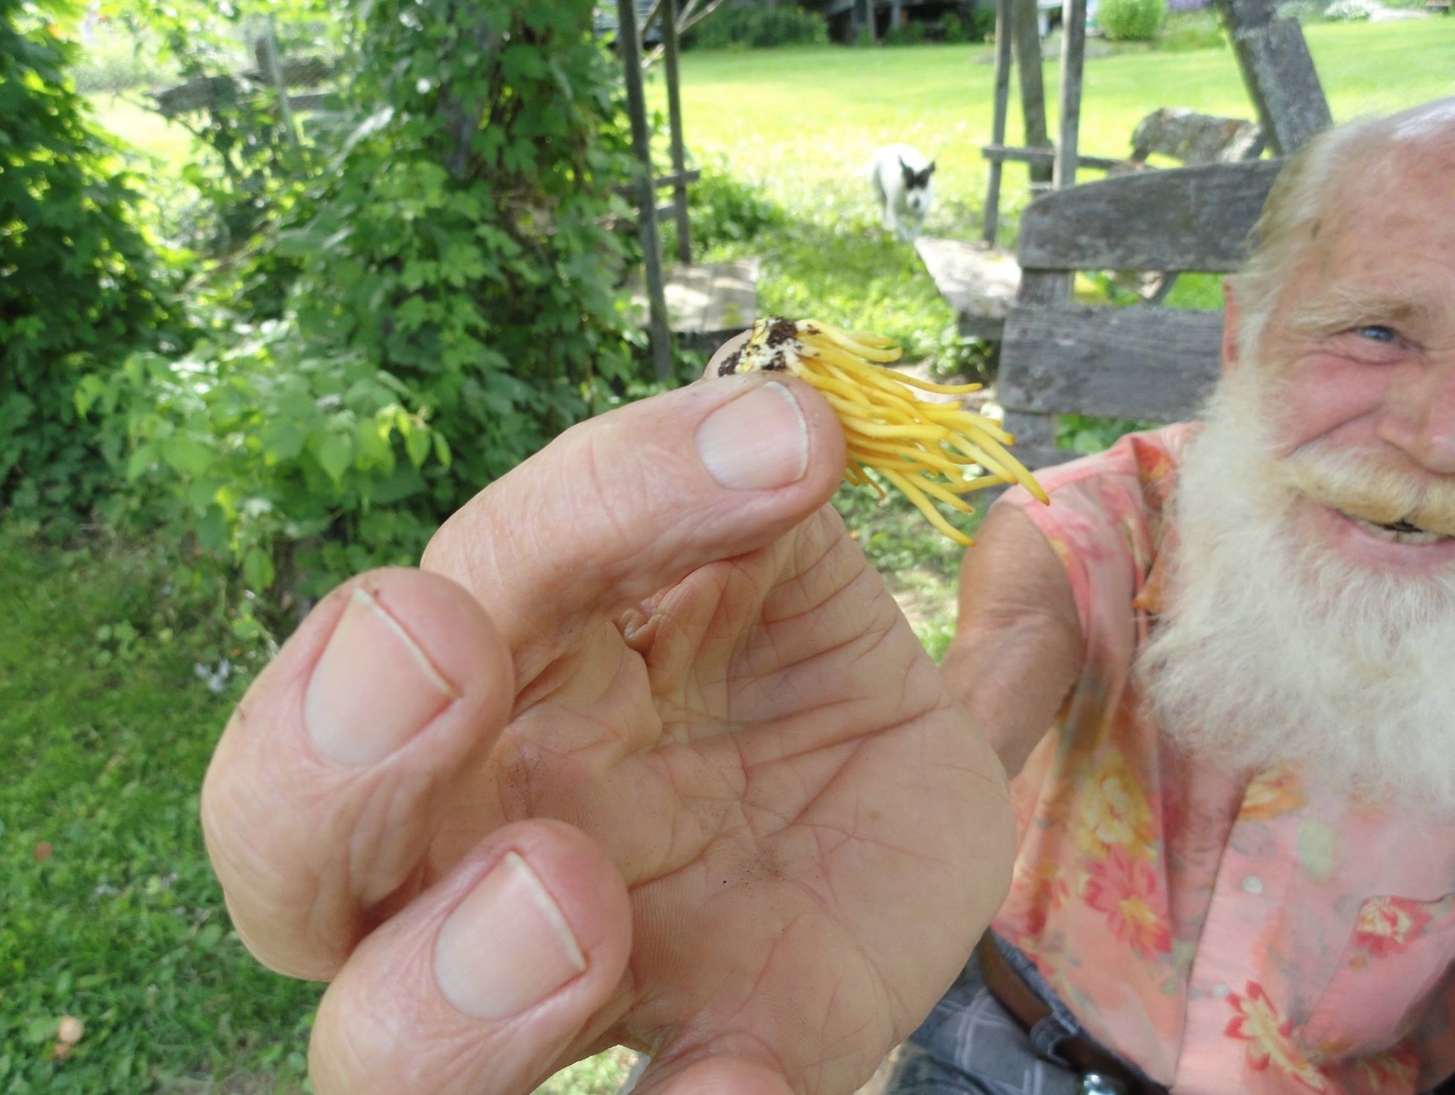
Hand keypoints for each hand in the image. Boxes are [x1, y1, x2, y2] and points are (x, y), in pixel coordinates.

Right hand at [201, 351, 1013, 1094]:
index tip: (789, 446)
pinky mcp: (689, 1072)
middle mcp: (488, 832)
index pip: (494, 572)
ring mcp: (555, 984)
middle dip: (333, 743)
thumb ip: (851, 553)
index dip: (602, 498)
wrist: (890, 897)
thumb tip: (1003, 521)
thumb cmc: (822, 742)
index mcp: (528, 683)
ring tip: (575, 908)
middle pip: (292, 818)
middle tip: (445, 664)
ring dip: (441, 982)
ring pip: (373, 1030)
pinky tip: (730, 1084)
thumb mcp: (845, 635)